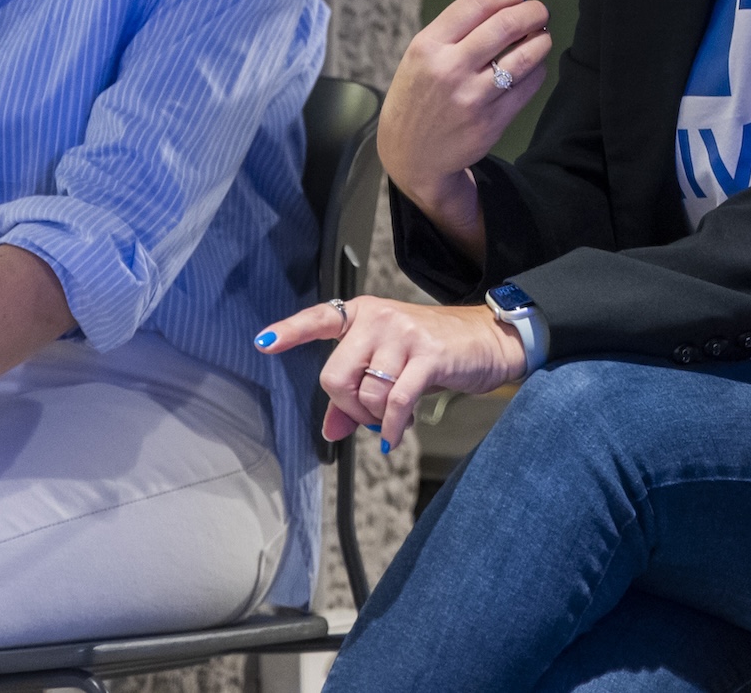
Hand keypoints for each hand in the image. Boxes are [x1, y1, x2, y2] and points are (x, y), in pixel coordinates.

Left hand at [256, 295, 525, 447]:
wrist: (488, 339)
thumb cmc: (434, 351)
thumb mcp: (391, 366)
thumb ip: (356, 395)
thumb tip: (330, 431)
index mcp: (363, 314)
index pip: (319, 319)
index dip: (289, 332)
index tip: (262, 343)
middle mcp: (379, 318)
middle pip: (335, 376)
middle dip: (349, 407)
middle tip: (368, 415)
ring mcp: (403, 334)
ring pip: (366, 395)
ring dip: (376, 419)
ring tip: (393, 419)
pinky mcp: (427, 356)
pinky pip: (395, 403)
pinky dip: (391, 428)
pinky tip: (396, 435)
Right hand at [378, 0, 551, 242]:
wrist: (410, 155)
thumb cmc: (418, 97)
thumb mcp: (420, 58)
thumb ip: (455, 32)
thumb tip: (507, 5)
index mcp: (427, 46)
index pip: (476, 4)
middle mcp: (449, 69)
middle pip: (505, 26)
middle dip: (532, 13)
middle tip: (540, 12)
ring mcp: (472, 97)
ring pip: (524, 57)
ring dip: (541, 41)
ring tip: (542, 37)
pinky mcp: (491, 122)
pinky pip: (528, 87)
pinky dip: (538, 70)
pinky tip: (535, 66)